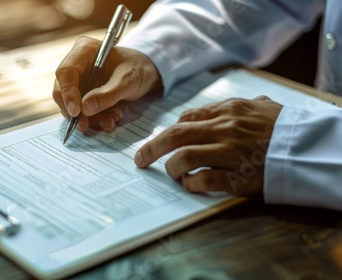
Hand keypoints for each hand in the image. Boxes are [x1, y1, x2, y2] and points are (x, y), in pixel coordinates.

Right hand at [53, 36, 161, 131]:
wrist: (147, 74)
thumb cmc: (138, 69)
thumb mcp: (127, 81)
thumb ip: (107, 95)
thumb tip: (85, 108)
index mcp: (84, 51)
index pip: (65, 72)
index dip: (67, 93)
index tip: (76, 112)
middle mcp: (78, 65)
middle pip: (63, 90)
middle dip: (74, 111)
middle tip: (84, 125)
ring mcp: (80, 80)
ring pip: (72, 104)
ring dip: (88, 119)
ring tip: (109, 122)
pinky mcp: (84, 94)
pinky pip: (82, 111)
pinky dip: (94, 120)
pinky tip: (110, 120)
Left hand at [135, 96, 282, 195]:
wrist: (308, 148)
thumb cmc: (285, 127)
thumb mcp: (262, 106)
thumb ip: (240, 105)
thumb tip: (224, 108)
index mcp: (227, 111)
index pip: (186, 119)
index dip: (170, 131)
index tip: (163, 140)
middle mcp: (224, 129)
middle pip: (174, 136)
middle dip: (151, 148)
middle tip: (139, 159)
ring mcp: (229, 153)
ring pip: (183, 158)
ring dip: (171, 169)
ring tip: (172, 174)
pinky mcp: (236, 177)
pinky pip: (202, 181)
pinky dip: (191, 184)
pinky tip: (191, 185)